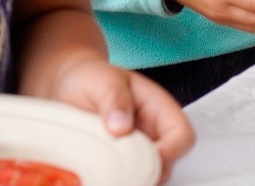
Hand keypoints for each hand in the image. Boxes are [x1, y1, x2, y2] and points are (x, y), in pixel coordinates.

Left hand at [50, 61, 193, 182]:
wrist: (72, 84)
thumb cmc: (92, 79)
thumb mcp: (103, 82)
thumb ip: (114, 100)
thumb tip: (121, 128)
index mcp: (160, 109)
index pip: (182, 136)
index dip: (168, 153)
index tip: (139, 161)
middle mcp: (155, 133)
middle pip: (169, 163)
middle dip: (148, 173)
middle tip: (117, 176)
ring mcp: (139, 149)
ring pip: (151, 174)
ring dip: (133, 178)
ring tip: (106, 176)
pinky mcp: (122, 162)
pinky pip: (129, 177)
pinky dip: (120, 180)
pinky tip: (100, 178)